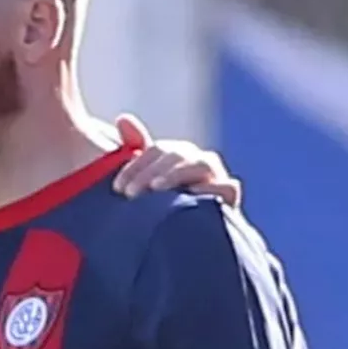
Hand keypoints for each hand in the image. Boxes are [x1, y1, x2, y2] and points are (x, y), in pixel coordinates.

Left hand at [112, 113, 242, 206]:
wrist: (195, 231)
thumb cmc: (167, 201)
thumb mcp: (148, 177)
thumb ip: (136, 147)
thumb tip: (123, 117)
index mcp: (178, 153)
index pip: (155, 151)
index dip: (134, 167)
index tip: (117, 187)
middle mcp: (198, 159)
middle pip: (175, 156)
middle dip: (149, 173)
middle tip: (130, 193)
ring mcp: (217, 175)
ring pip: (200, 165)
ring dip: (176, 174)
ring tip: (156, 187)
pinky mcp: (230, 195)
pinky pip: (227, 187)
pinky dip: (212, 188)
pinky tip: (194, 193)